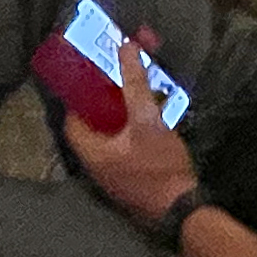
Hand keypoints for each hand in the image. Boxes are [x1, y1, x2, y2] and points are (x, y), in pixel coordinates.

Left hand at [61, 28, 197, 225]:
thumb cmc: (159, 167)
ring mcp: (115, 173)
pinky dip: (133, 130)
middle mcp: (98, 165)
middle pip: (93, 126)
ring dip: (121, 114)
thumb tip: (126, 46)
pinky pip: (126, 146)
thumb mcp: (147, 120)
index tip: (94, 77)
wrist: (183, 209)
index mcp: (92, 152)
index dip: (80, 96)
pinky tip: (151, 117)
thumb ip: (135, 84)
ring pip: (111, 136)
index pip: (72, 119)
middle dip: (105, 101)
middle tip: (118, 81)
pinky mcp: (133, 177)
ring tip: (136, 94)